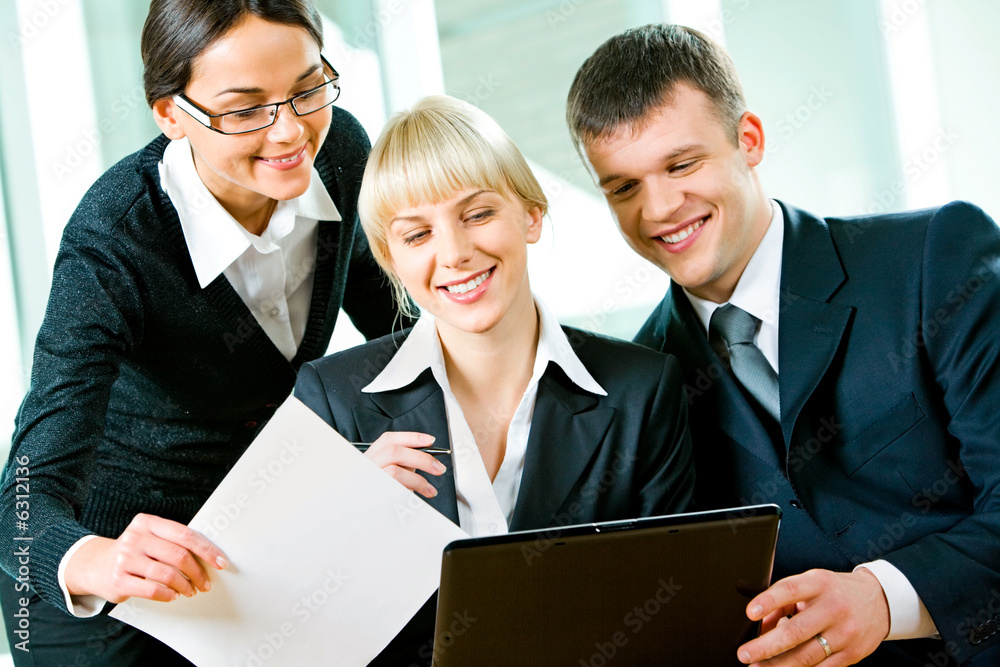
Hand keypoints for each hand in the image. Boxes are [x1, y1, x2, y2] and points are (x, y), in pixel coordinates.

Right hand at [64, 513, 227, 603]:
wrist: (94, 565)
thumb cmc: (134, 552)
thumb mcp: (149, 538)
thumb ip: (173, 542)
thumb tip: (209, 556)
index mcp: (147, 522)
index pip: (185, 535)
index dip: (206, 550)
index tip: (221, 562)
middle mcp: (135, 537)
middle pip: (178, 555)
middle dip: (198, 572)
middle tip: (206, 584)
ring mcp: (125, 558)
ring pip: (167, 574)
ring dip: (185, 585)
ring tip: (191, 591)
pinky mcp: (118, 579)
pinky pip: (152, 589)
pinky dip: (168, 594)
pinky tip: (174, 596)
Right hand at [364, 431, 445, 497]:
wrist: (364, 517)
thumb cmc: (379, 493)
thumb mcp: (388, 472)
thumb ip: (402, 462)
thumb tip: (426, 457)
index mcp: (369, 457)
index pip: (388, 439)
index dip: (411, 437)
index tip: (430, 440)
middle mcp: (366, 466)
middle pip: (394, 452)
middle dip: (421, 458)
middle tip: (439, 468)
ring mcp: (367, 480)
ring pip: (395, 472)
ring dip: (418, 481)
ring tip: (429, 490)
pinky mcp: (372, 497)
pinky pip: (394, 493)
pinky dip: (410, 495)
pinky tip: (416, 501)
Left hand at [737, 568, 889, 665]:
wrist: (879, 601)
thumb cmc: (835, 591)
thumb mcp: (811, 584)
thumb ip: (784, 601)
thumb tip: (760, 625)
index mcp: (819, 584)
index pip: (790, 590)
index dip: (769, 601)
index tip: (750, 613)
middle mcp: (833, 608)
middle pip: (795, 631)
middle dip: (766, 646)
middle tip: (744, 654)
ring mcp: (845, 633)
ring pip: (807, 656)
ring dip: (778, 666)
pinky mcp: (852, 654)